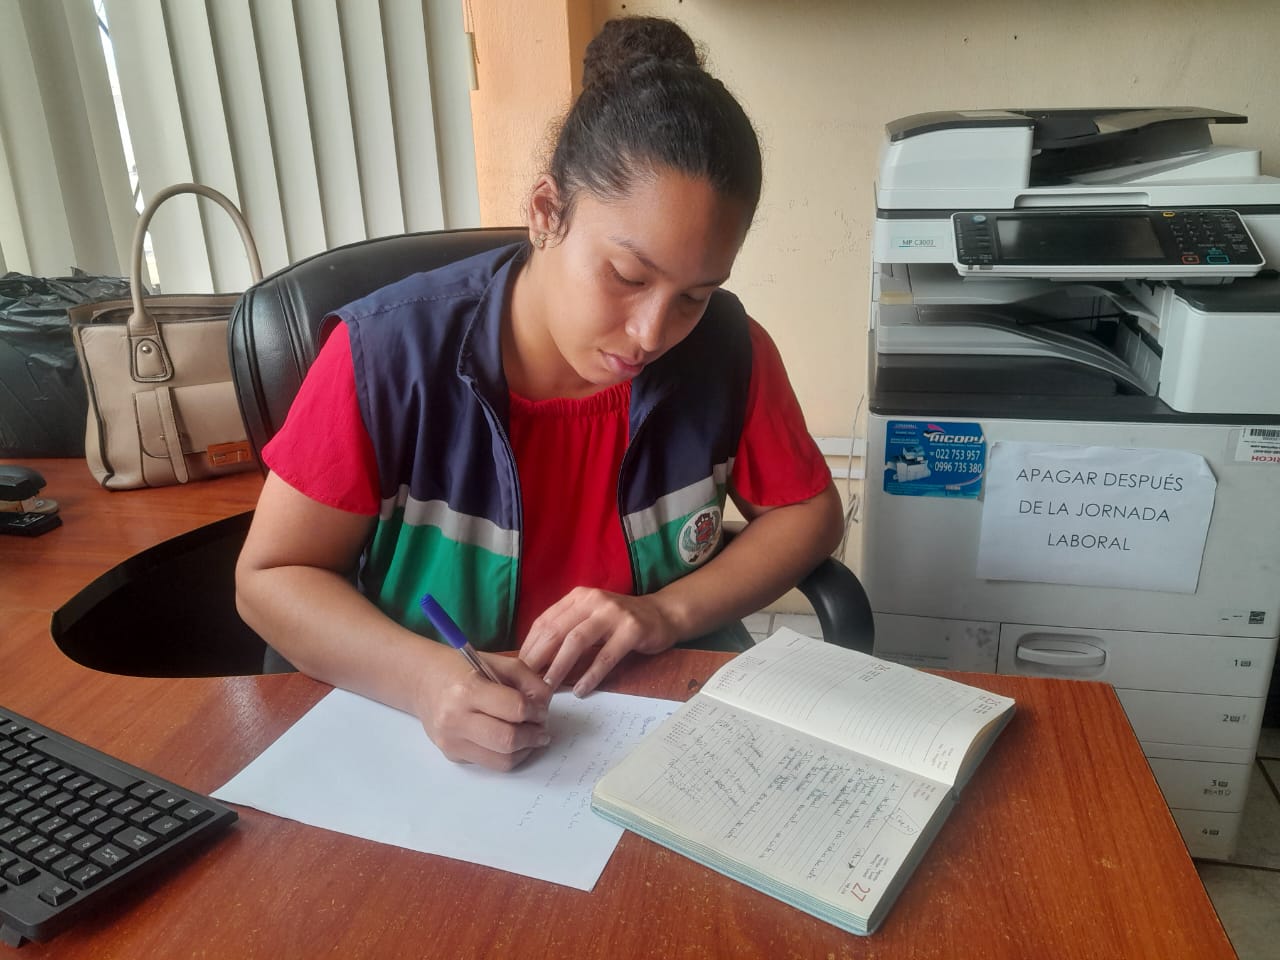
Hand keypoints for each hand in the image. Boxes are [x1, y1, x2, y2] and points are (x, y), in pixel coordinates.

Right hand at [414, 652, 553, 770]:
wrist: (423, 682)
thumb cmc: (461, 669)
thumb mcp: (497, 663)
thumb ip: (528, 681)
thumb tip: (545, 705)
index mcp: (467, 690)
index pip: (514, 709)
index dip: (536, 711)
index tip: (541, 709)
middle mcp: (456, 719)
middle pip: (508, 741)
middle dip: (533, 736)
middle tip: (541, 728)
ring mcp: (452, 741)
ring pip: (502, 760)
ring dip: (525, 750)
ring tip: (530, 736)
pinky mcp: (452, 755)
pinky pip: (490, 763)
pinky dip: (508, 755)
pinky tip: (511, 740)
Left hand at [519, 587, 677, 696]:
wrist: (662, 615)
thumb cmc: (620, 622)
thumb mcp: (590, 618)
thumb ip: (566, 630)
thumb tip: (534, 661)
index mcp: (577, 597)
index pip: (544, 621)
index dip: (529, 647)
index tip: (518, 671)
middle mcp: (593, 600)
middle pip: (556, 630)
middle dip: (538, 659)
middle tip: (527, 685)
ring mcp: (613, 613)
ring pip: (577, 641)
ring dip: (559, 667)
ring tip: (548, 689)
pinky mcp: (632, 629)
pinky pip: (606, 656)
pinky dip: (591, 675)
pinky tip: (581, 690)